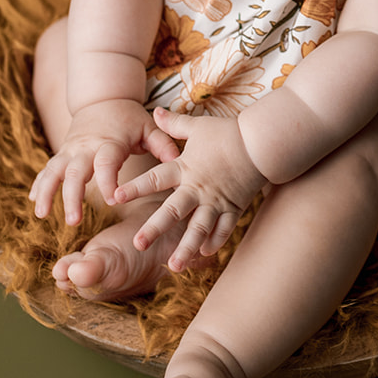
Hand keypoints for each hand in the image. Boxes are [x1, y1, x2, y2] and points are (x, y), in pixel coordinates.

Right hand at [28, 99, 179, 225]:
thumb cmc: (130, 118)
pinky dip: (38, 184)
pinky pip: (47, 169)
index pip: (106, 163)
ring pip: (53, 171)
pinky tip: (33, 202)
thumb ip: (163, 144)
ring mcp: (70, 150)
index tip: (112, 200)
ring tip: (40, 215)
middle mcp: (86, 147)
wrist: (103, 97)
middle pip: (75, 172)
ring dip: (46, 192)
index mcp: (110, 142)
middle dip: (72, 197)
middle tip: (73, 221)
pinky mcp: (62, 153)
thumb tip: (179, 162)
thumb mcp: (149, 126)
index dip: (108, 181)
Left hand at [116, 109, 269, 271]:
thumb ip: (174, 124)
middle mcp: (197, 188)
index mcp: (185, 168)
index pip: (155, 179)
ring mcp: (216, 201)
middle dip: (154, 229)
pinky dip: (214, 242)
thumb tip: (155, 111)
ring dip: (185, 247)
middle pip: (173, 212)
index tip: (116, 196)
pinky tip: (204, 254)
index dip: (135, 187)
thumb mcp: (198, 127)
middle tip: (138, 245)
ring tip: (174, 266)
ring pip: (198, 229)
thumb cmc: (227, 133)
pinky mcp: (233, 208)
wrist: (261, 144)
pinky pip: (223, 229)